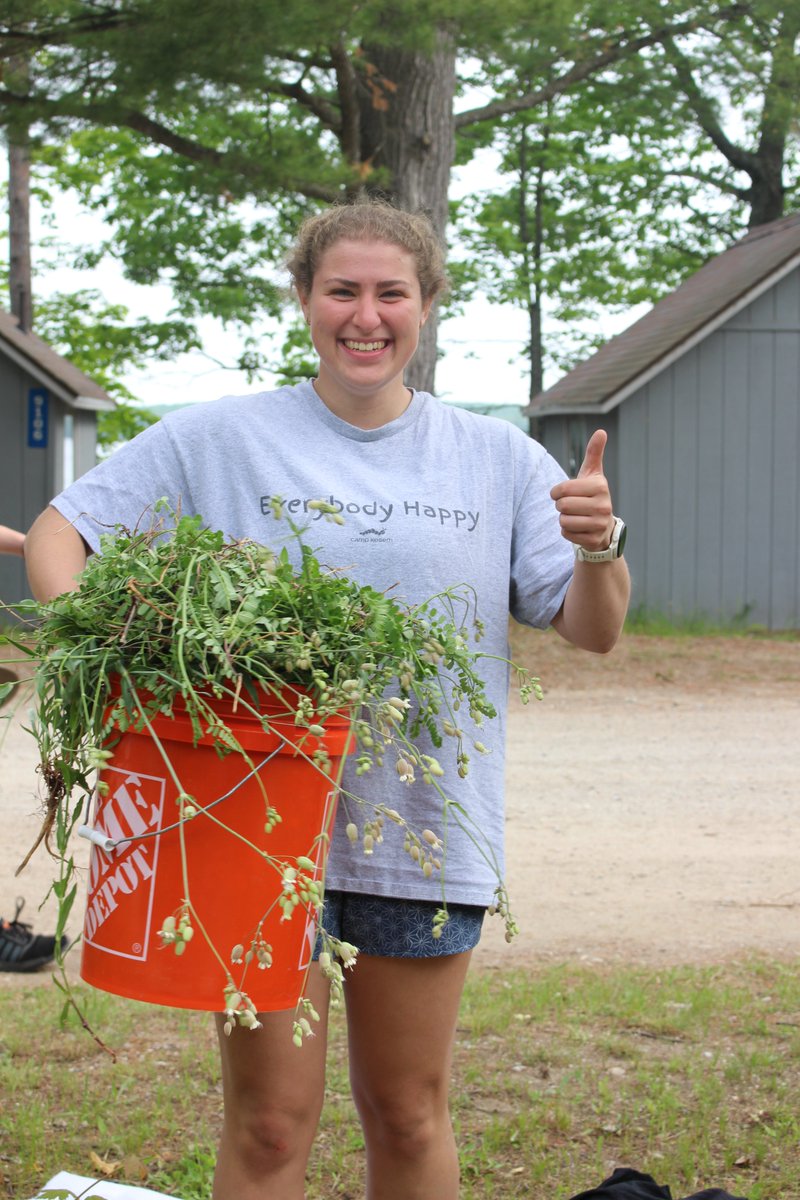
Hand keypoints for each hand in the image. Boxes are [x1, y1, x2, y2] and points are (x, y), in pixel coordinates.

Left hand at [550, 429, 614, 552]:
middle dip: (561, 506)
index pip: (563, 489)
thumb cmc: (592, 496)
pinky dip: (567, 531)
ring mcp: (600, 524)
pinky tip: (578, 527)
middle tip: (571, 506)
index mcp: (600, 486)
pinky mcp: (594, 540)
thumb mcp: (593, 474)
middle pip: (562, 506)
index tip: (563, 493)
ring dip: (563, 519)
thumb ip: (594, 453)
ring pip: (563, 520)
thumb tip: (601, 431)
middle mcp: (603, 505)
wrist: (603, 527)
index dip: (556, 492)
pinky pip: (566, 533)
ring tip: (575, 516)